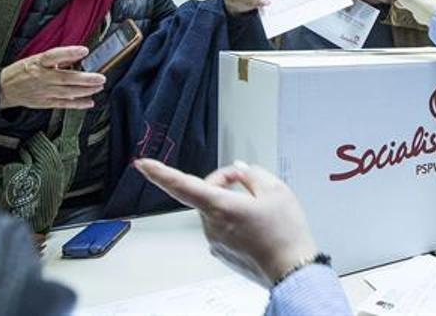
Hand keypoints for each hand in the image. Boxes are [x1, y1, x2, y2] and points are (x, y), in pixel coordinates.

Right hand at [0, 46, 105, 109]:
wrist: (4, 88)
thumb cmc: (22, 71)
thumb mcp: (36, 59)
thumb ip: (57, 59)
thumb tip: (76, 55)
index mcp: (38, 63)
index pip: (54, 56)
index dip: (69, 53)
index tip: (84, 50)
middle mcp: (42, 77)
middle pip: (66, 78)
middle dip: (86, 79)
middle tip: (101, 77)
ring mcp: (44, 91)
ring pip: (68, 92)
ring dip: (86, 91)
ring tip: (99, 87)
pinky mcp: (45, 102)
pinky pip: (63, 104)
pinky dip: (77, 104)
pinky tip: (89, 102)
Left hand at [135, 159, 317, 287]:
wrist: (292, 270)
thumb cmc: (286, 234)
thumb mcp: (277, 190)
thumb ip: (252, 173)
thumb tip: (239, 170)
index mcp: (221, 207)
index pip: (183, 185)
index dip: (160, 172)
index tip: (143, 164)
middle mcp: (212, 226)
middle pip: (205, 193)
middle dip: (222, 181)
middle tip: (246, 179)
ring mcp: (215, 241)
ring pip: (213, 210)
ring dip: (229, 201)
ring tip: (258, 207)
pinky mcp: (221, 252)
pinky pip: (220, 227)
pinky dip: (232, 219)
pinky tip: (255, 223)